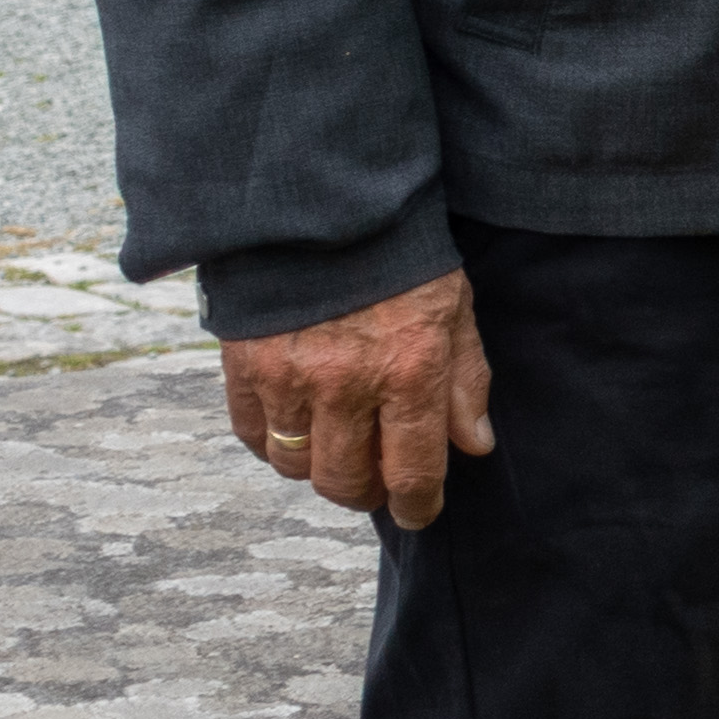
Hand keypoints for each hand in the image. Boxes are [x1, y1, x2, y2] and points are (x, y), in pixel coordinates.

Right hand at [218, 269, 494, 527]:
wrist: (323, 205)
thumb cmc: (400, 255)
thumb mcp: (454, 307)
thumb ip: (465, 381)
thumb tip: (475, 446)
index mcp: (409, 370)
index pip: (412, 470)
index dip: (416, 505)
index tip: (418, 513)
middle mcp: (347, 384)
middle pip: (345, 482)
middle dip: (365, 493)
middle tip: (376, 483)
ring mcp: (290, 378)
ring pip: (294, 466)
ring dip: (317, 468)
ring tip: (336, 448)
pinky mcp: (244, 366)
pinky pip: (253, 435)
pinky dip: (273, 443)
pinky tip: (294, 427)